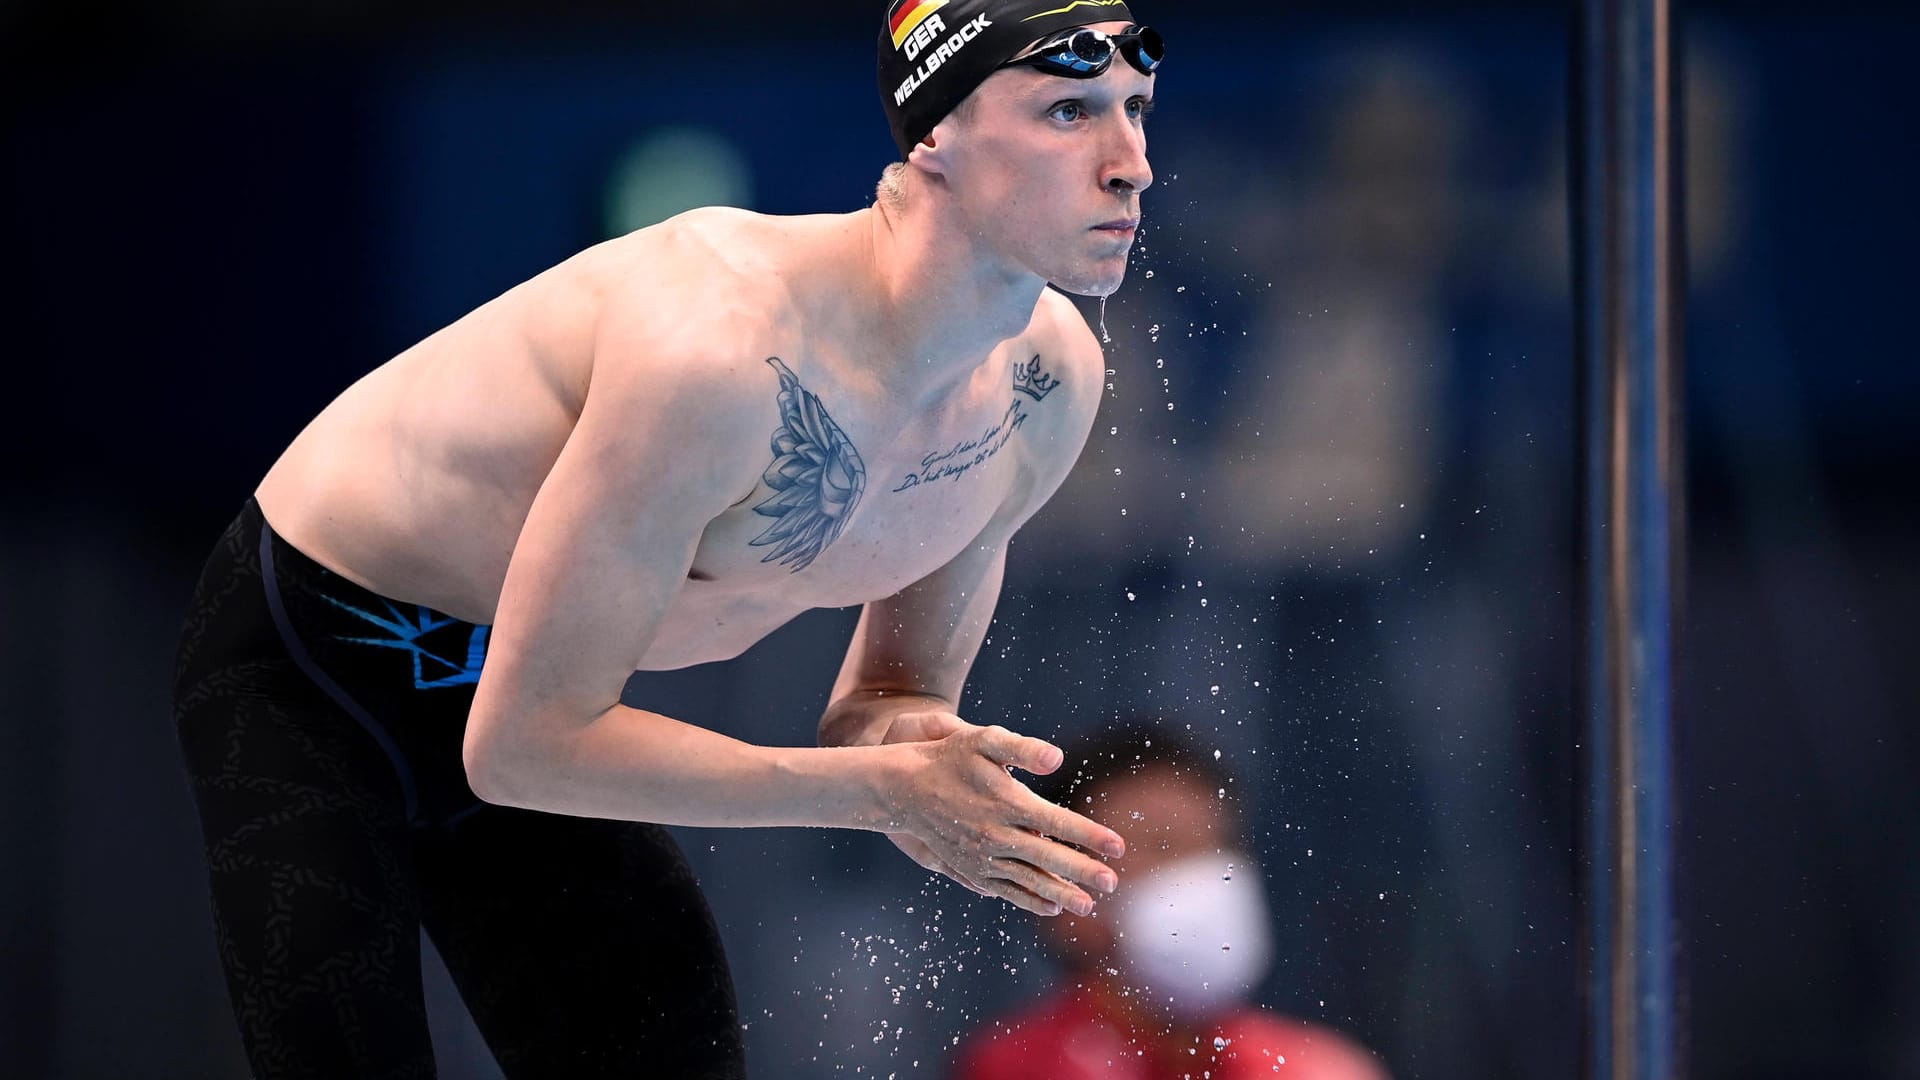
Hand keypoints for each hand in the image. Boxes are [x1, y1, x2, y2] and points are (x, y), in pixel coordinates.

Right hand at [886, 724, 1124, 916]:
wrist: (905, 788)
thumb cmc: (950, 758)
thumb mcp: (983, 739)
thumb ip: (1022, 748)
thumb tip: (1057, 758)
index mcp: (1008, 803)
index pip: (1059, 822)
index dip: (1090, 836)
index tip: (1119, 848)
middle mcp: (997, 835)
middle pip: (1048, 858)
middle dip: (1083, 871)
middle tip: (1114, 884)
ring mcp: (982, 856)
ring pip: (1028, 881)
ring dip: (1060, 894)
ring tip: (1088, 907)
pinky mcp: (970, 869)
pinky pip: (1006, 889)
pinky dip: (1029, 899)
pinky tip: (1050, 907)